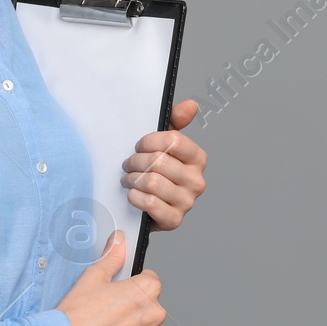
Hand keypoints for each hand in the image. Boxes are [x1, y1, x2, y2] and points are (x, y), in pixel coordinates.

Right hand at [56, 230, 164, 325]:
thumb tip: (119, 242)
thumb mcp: (94, 276)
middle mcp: (154, 314)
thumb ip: (113, 256)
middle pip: (149, 304)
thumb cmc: (78, 314)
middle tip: (109, 309)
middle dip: (133, 305)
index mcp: (148, 290)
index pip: (150, 279)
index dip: (133, 283)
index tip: (120, 289)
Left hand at [121, 99, 207, 231]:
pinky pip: (150, 203)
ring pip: (153, 182)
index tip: (139, 146)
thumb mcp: (161, 144)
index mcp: (197, 159)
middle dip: (136, 162)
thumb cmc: (154, 172)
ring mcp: (187, 202)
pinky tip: (132, 195)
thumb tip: (190, 105)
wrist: (144, 206)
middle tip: (129, 165)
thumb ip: (174, 122)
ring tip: (129, 180)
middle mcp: (197, 181)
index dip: (149, 141)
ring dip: (133, 180)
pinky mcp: (174, 220)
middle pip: (159, 161)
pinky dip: (135, 197)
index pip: (173, 141)